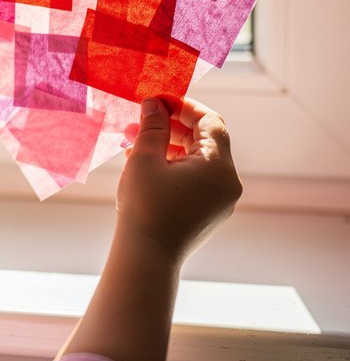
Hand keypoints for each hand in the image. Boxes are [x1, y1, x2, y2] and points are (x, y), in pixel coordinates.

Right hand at [116, 97, 241, 265]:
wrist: (146, 259)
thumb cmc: (145, 207)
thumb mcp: (145, 158)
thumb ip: (153, 125)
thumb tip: (154, 103)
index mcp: (219, 166)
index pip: (210, 121)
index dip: (183, 106)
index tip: (157, 101)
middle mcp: (227, 183)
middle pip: (204, 140)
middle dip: (170, 127)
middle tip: (140, 121)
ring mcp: (220, 201)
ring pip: (197, 160)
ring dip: (168, 147)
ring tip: (133, 144)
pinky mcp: (208, 213)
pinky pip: (195, 179)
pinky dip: (173, 167)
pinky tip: (144, 165)